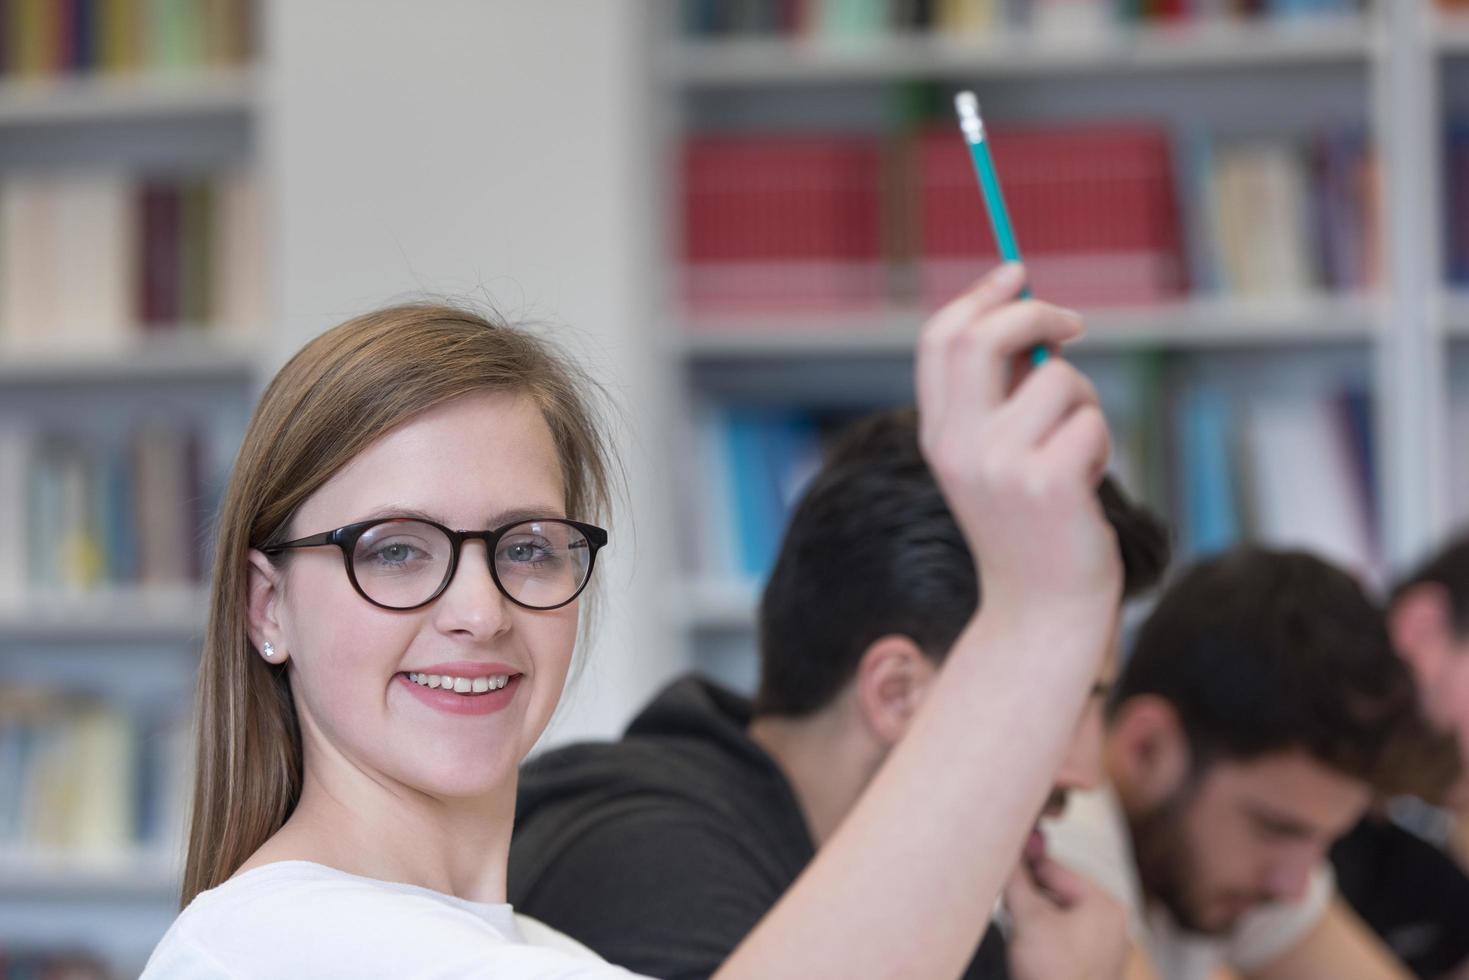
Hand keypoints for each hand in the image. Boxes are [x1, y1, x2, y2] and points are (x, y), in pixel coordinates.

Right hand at [916, 263, 1120, 633]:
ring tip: (1079, 453)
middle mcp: (958, 447)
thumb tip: (1036, 323)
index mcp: (937, 435)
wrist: (1040, 613)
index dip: (979, 297)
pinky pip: (1091, 422)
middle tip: (1076, 326)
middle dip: (1037, 314)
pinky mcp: (1048, 484)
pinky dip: (1101, 444)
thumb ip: (1001, 398)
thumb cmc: (1030, 529)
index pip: (940, 341)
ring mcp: (999, 466)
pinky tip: (1088, 486)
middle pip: (984, 338)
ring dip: (1085, 404)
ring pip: (1059, 380)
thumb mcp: (996, 459)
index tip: (1017, 275)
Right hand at [1005, 857, 1130, 979]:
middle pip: (1058, 892)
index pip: (1055, 868)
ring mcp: (1104, 951)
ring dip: (1032, 916)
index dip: (1023, 863)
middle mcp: (1112, 925)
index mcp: (1105, 905)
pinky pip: (1063, 940)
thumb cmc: (1052, 974)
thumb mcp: (1028, 918)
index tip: (997, 858)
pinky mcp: (1092, 970)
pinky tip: (1024, 949)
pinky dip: (1041, 938)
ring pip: (1058, 917)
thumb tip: (1004, 849)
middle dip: (1027, 893)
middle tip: (1000, 894)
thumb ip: (1016, 879)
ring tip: (1013, 926)